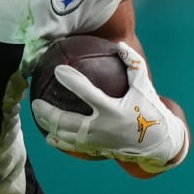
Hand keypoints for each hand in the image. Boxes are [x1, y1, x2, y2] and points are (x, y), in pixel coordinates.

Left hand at [31, 42, 188, 172]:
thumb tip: (119, 44)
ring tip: (37, 115)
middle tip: (35, 101)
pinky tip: (49, 136)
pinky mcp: (97, 150)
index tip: (58, 69)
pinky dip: (59, 141)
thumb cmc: (149, 109)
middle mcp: (103, 127)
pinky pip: (73, 147)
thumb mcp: (144, 85)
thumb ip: (133, 64)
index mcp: (113, 109)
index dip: (71, 81)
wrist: (158, 143)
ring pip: (66, 136)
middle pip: (68, 121)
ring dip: (49, 126)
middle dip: (48, 112)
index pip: (87, 93)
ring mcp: (98, 141)